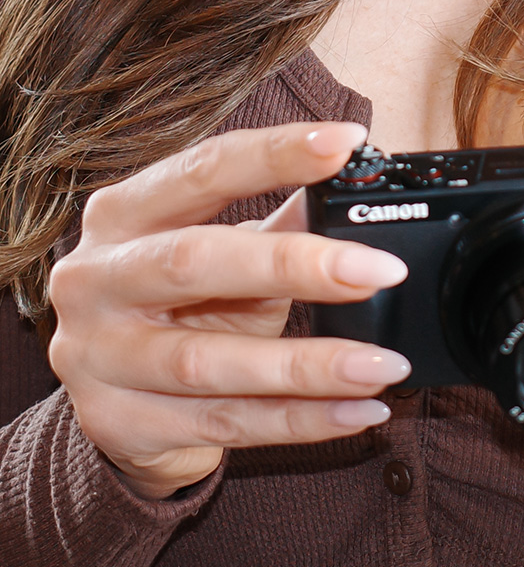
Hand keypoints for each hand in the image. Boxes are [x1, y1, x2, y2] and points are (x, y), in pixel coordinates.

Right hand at [47, 122, 410, 500]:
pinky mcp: (123, 423)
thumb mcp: (220, 258)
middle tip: (381, 270)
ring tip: (385, 364)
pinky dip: (303, 421)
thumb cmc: (176, 310)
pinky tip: (360, 410)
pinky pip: (228, 424)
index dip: (275, 154)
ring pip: (213, 362)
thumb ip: (279, 226)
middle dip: (295, 265)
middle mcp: (95, 280)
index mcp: (121, 217)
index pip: (201, 171)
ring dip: (310, 365)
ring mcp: (100, 358)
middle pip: (195, 262)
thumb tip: (351, 187)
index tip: (347, 142)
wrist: (114, 403)